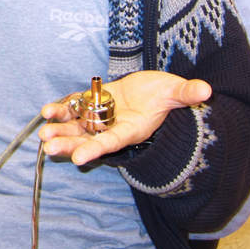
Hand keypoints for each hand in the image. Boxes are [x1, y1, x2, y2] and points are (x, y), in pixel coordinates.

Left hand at [39, 71, 210, 165]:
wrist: (151, 89)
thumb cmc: (163, 94)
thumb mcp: (174, 91)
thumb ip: (186, 93)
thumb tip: (206, 90)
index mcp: (131, 129)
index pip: (111, 142)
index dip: (95, 149)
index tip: (78, 159)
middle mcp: (112, 128)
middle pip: (87, 140)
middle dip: (68, 144)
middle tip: (48, 146)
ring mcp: (99, 118)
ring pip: (76, 128)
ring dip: (59, 130)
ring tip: (42, 133)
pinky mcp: (90, 105)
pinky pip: (72, 110)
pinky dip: (60, 110)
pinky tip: (47, 111)